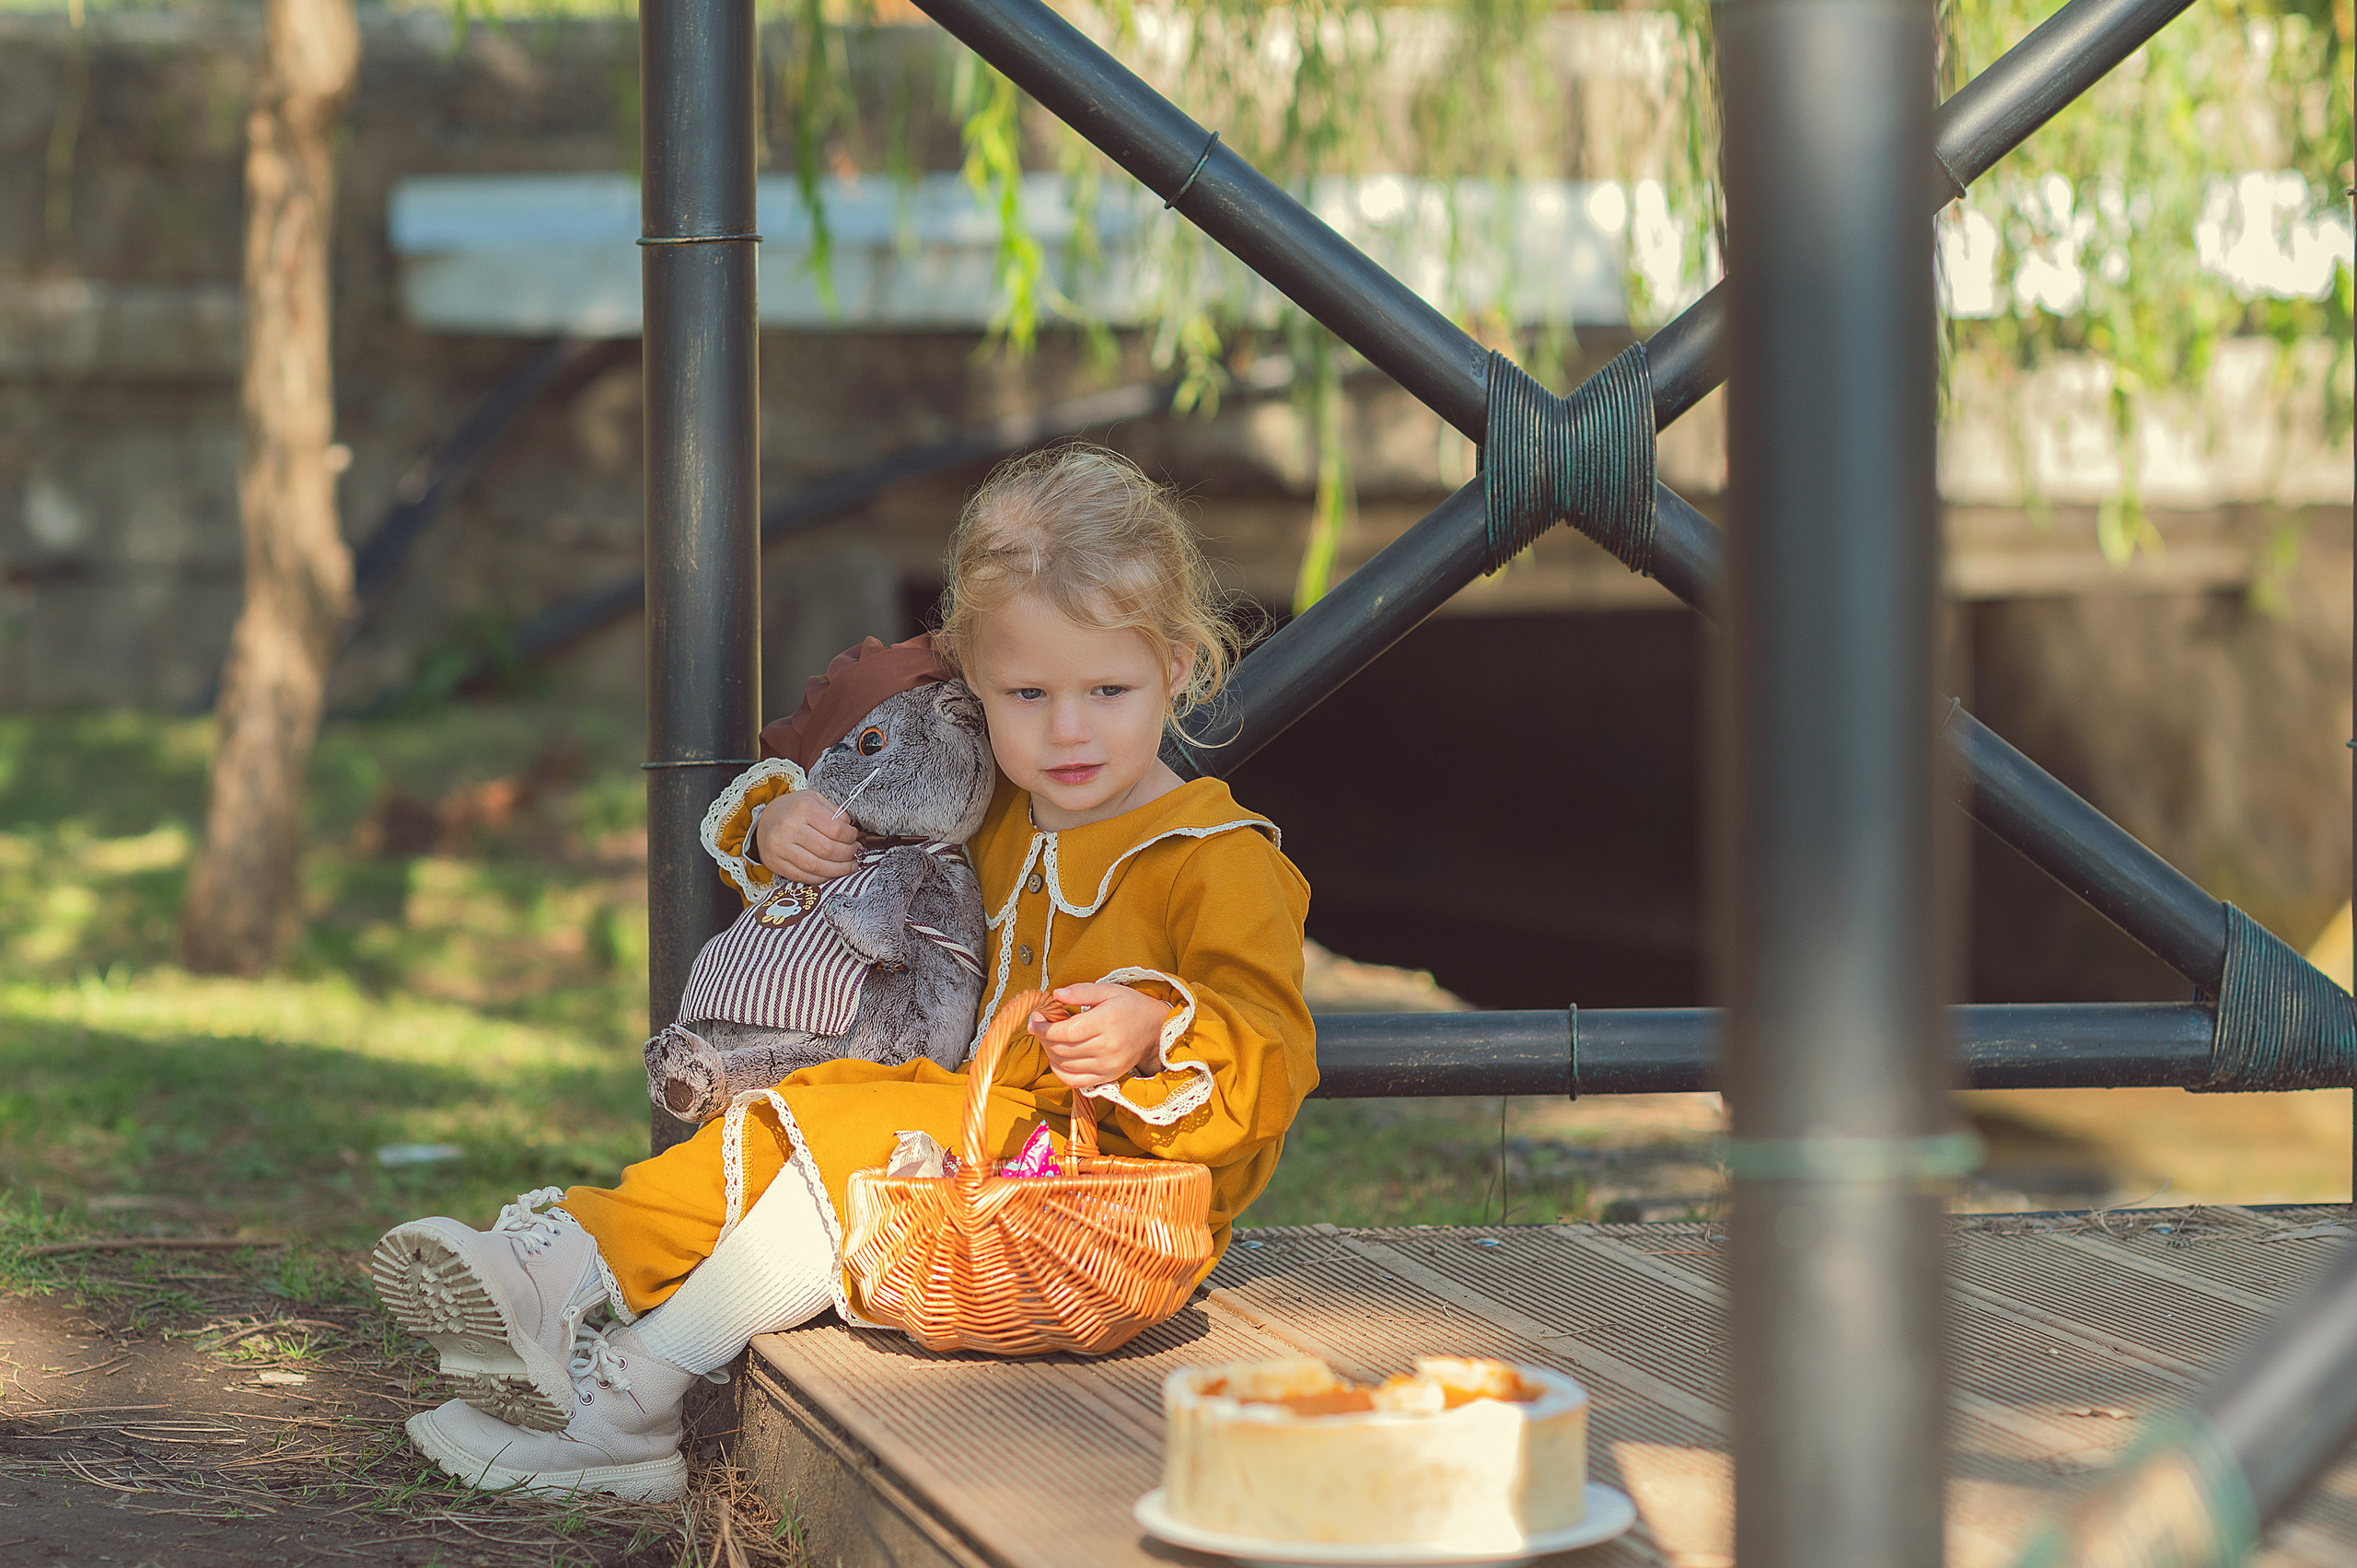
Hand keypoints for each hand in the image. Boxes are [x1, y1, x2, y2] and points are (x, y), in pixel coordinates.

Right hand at [753, 788, 859, 882]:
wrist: (766, 818)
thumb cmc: (796, 809)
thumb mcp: (816, 799)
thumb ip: (835, 812)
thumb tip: (851, 832)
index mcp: (803, 807)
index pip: (836, 829)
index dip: (851, 837)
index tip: (854, 838)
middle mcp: (789, 826)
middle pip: (827, 850)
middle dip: (847, 855)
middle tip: (854, 853)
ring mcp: (779, 846)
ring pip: (816, 866)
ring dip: (838, 870)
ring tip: (848, 866)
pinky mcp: (774, 862)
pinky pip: (802, 877)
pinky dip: (821, 878)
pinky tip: (831, 873)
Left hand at [1030, 982, 1169, 1089]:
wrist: (1155, 1030)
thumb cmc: (1131, 1006)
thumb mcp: (1109, 990)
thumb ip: (1081, 991)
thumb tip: (1056, 994)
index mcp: (1106, 1022)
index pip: (1066, 1031)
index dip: (1045, 1027)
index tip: (1036, 1018)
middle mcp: (1107, 1047)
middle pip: (1062, 1049)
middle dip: (1044, 1038)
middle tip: (1039, 1025)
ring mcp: (1107, 1066)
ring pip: (1065, 1065)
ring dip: (1050, 1052)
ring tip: (1049, 1038)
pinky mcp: (1107, 1077)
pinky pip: (1075, 1081)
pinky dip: (1060, 1072)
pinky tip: (1057, 1058)